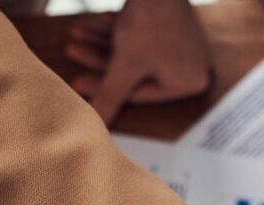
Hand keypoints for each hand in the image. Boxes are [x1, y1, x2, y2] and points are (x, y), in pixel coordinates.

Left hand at [65, 0, 211, 126]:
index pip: (140, 94)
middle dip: (101, 62)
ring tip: (75, 37)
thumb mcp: (126, 64)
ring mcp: (183, 44)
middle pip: (136, 72)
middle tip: (72, 53)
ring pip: (135, 52)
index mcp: (189, 83)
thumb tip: (98, 123)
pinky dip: (117, 33)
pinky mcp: (171, 24)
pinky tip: (92, 26)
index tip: (77, 82)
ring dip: (103, 46)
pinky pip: (141, 36)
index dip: (105, 88)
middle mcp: (191, 66)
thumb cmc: (150, 21)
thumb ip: (111, 95)